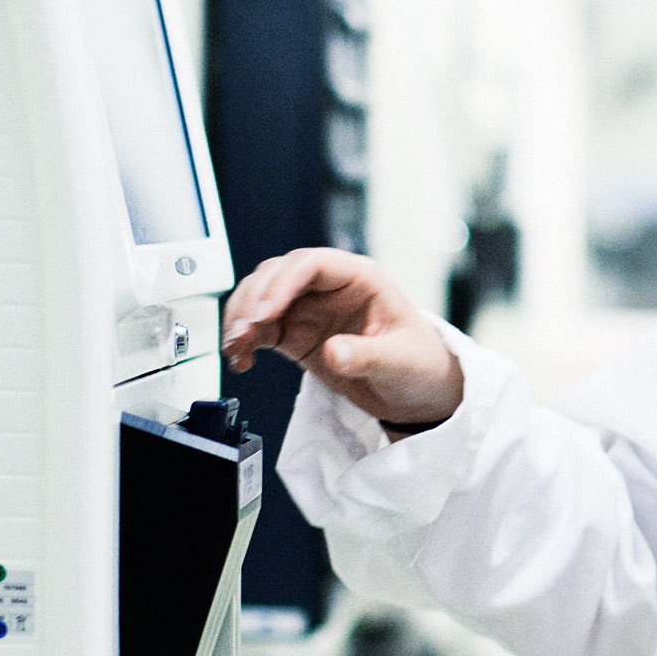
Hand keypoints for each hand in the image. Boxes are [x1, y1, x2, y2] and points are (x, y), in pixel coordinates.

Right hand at [221, 248, 463, 427]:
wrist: (418, 390)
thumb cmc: (420, 362)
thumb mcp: (401, 361)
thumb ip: (368, 356)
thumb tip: (334, 352)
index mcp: (361, 279)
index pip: (312, 264)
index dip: (283, 283)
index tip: (265, 312)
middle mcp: (331, 288)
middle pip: (278, 275)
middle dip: (254, 300)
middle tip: (243, 331)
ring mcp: (311, 309)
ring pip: (261, 297)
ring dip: (241, 318)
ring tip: (235, 346)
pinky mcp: (298, 334)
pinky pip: (260, 328)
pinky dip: (244, 340)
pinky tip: (241, 358)